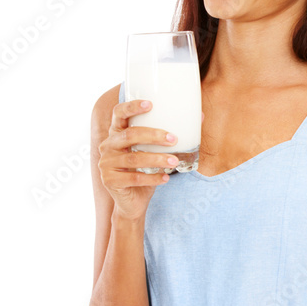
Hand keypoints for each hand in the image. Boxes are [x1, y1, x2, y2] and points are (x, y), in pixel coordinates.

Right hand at [98, 99, 179, 220]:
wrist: (132, 201)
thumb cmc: (145, 171)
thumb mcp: (155, 152)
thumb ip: (169, 136)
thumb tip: (200, 117)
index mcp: (117, 133)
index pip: (119, 114)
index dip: (132, 107)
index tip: (150, 104)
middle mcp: (108, 146)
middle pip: (130, 135)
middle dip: (153, 135)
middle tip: (173, 139)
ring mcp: (106, 164)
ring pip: (134, 159)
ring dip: (157, 159)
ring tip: (174, 161)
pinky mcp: (110, 181)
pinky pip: (134, 178)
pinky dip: (153, 178)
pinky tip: (166, 178)